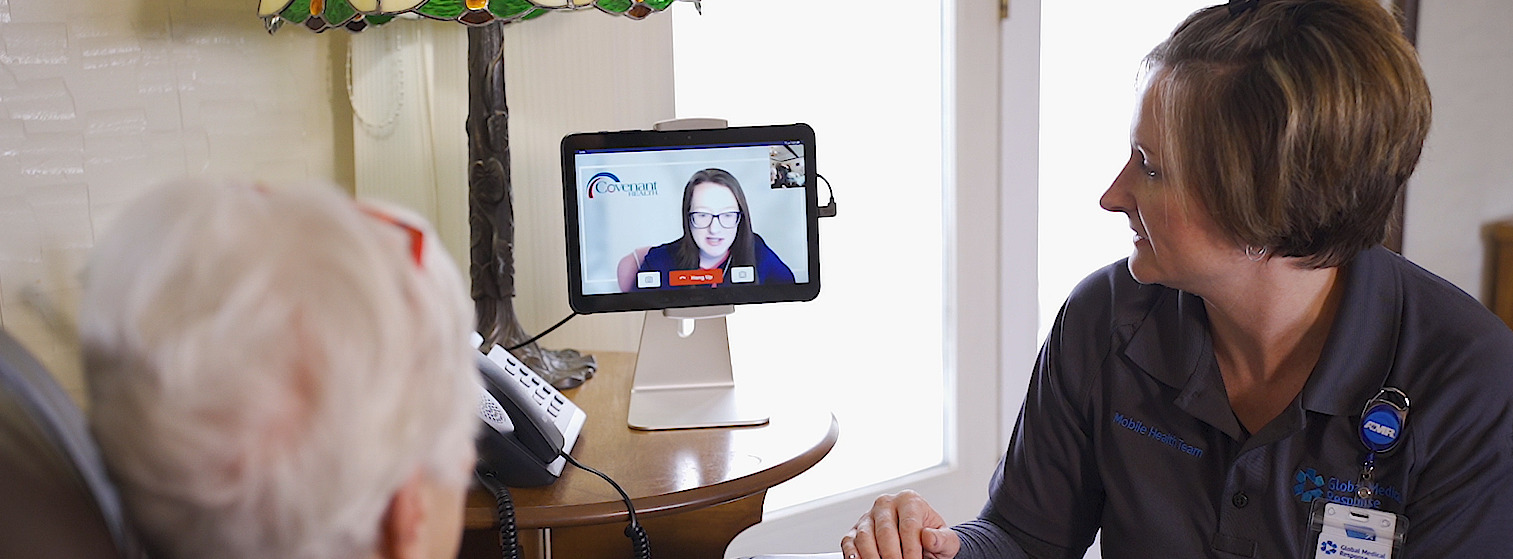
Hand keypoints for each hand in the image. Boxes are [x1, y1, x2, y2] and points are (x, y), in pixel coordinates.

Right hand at [840, 490, 959, 558]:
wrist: (919, 544)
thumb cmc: (932, 540)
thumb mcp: (946, 540)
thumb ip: (942, 539)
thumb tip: (928, 537)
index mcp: (909, 501)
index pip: (909, 526)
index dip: (911, 549)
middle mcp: (885, 504)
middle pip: (885, 531)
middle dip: (892, 556)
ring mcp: (868, 517)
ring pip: (865, 537)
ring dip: (873, 557)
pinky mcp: (855, 530)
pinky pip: (849, 542)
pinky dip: (853, 555)